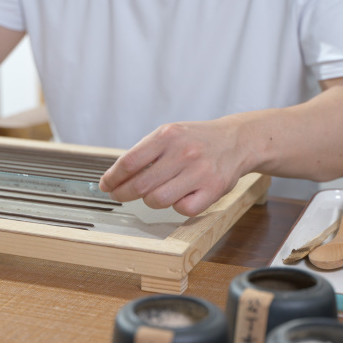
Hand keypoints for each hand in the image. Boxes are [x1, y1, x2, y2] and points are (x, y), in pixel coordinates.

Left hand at [99, 120, 245, 216]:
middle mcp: (183, 153)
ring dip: (150, 201)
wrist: (236, 140)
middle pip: (140, 185)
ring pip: (158, 200)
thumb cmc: (196, 139)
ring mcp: (199, 172)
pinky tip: (178, 197)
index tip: (106, 185)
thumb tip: (116, 177)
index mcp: (168, 135)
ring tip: (152, 194)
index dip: (113, 178)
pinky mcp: (213, 189)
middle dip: (123, 194)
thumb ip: (144, 152)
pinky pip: (182, 209)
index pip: (129, 162)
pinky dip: (176, 206)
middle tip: (118, 195)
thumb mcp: (169, 133)